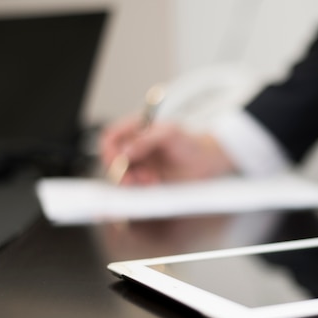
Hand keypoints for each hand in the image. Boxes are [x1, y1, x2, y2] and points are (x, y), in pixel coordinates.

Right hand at [99, 114, 235, 184]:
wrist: (207, 162)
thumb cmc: (190, 142)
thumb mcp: (170, 134)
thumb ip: (145, 140)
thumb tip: (125, 151)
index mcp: (137, 129)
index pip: (111, 137)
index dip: (110, 149)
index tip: (117, 159)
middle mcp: (135, 148)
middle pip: (112, 159)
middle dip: (120, 169)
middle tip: (132, 177)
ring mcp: (140, 165)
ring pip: (122, 175)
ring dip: (132, 179)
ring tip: (150, 178)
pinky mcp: (146, 181)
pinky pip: (135, 187)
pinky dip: (141, 187)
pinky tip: (155, 183)